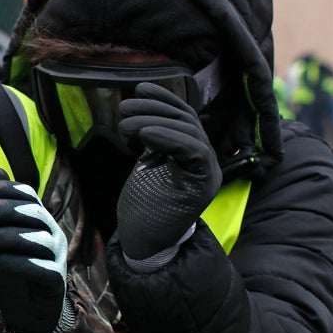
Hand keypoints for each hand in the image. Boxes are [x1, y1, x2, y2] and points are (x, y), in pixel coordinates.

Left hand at [0, 167, 74, 332]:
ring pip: (37, 239)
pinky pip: (40, 268)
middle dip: (2, 209)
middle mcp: (52, 233)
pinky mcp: (55, 281)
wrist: (26, 310)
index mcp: (39, 219)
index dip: (6, 189)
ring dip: (7, 235)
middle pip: (33, 213)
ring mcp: (57, 257)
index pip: (28, 194)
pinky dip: (17, 263)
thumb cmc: (11, 268)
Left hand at [115, 82, 222, 260]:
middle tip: (124, 109)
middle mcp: (205, 161)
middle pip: (187, 121)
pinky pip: (194, 151)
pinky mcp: (203, 186)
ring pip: (189, 132)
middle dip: (154, 109)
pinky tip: (145, 135)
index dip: (165, 100)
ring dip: (154, 121)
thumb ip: (153, 142)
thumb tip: (142, 110)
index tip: (140, 90)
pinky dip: (169, 138)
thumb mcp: (147, 165)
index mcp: (193, 154)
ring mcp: (208, 174)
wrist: (145, 243)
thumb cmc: (144, 206)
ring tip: (126, 124)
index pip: (186, 117)